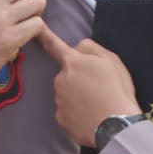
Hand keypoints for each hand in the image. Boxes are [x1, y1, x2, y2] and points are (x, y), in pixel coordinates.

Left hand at [37, 24, 141, 147]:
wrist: (116, 126)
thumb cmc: (116, 89)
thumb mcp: (111, 60)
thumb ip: (90, 48)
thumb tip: (77, 48)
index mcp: (72, 62)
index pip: (54, 45)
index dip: (44, 35)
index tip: (35, 27)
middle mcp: (60, 79)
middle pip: (67, 74)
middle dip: (78, 78)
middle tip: (98, 88)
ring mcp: (58, 99)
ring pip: (66, 93)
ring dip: (78, 96)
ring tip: (97, 104)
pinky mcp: (60, 118)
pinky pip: (67, 111)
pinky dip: (76, 112)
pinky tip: (90, 115)